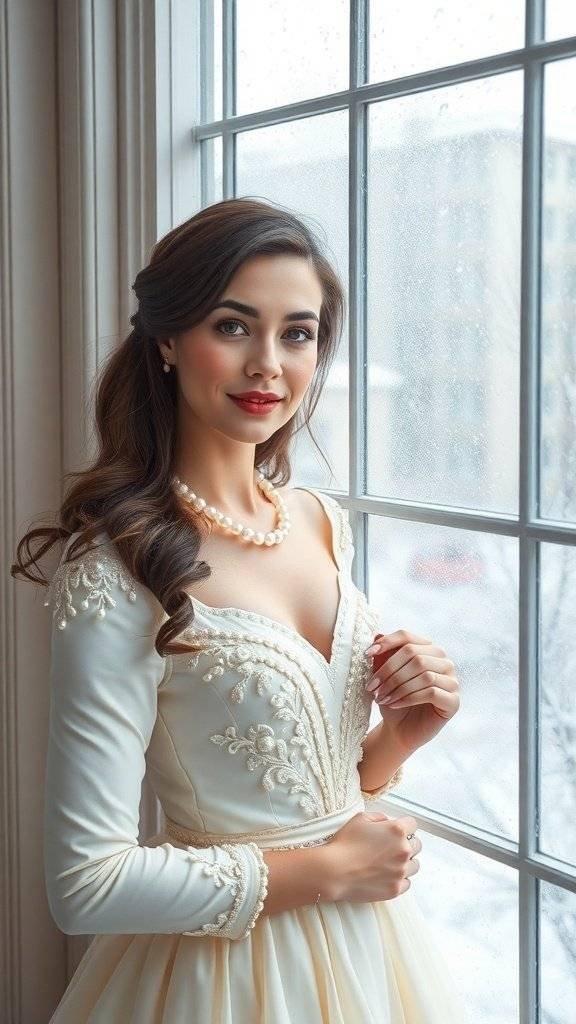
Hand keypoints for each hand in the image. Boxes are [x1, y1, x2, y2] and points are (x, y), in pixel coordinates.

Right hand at [325, 810, 421, 902]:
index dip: (404, 826)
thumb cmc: (345, 844)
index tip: (398, 830)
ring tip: (390, 862)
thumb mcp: (360, 819)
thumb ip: (379, 817)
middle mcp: (403, 851)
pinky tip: (388, 875)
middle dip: (407, 843)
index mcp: (397, 831)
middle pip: (417, 845)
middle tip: (392, 847)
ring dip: (406, 862)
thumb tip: (387, 821)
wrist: (335, 871)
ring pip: (414, 865)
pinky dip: (400, 879)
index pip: (413, 825)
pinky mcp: (395, 889)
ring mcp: (401, 872)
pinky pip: (407, 883)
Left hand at [363, 629, 460, 752]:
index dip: (387, 643)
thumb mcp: (384, 677)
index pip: (407, 637)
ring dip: (397, 686)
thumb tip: (377, 634)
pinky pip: (431, 692)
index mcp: (428, 649)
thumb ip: (382, 656)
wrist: (400, 730)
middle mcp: (444, 661)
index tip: (366, 654)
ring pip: (423, 674)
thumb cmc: (393, 699)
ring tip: (381, 698)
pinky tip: (394, 704)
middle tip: (372, 686)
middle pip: (414, 655)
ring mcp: (452, 681)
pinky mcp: (453, 701)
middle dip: (389, 671)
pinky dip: (408, 698)